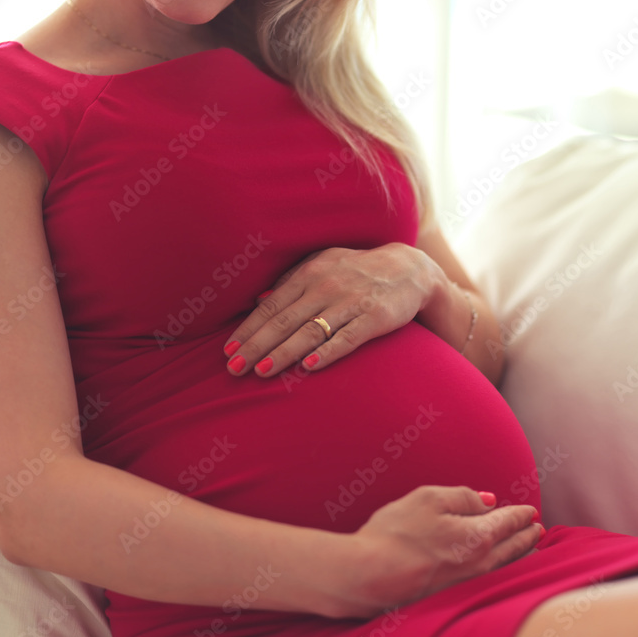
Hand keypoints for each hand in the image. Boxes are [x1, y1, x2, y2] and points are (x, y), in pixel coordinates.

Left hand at [223, 243, 442, 376]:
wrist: (409, 268)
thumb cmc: (357, 270)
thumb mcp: (323, 265)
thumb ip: (292, 282)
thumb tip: (258, 300)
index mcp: (309, 274)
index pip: (271, 305)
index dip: (249, 329)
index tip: (228, 350)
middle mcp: (326, 286)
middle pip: (284, 320)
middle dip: (256, 345)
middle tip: (234, 368)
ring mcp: (350, 302)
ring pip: (310, 331)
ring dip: (283, 353)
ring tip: (262, 371)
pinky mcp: (374, 317)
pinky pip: (347, 338)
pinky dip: (327, 352)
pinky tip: (309, 367)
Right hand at [331, 486, 542, 617]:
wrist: (371, 576)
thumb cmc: (396, 533)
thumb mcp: (428, 499)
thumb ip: (462, 497)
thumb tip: (488, 502)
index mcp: (477, 536)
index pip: (508, 522)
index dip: (521, 514)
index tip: (530, 511)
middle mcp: (479, 564)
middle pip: (512, 548)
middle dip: (527, 536)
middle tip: (537, 529)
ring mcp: (468, 584)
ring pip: (504, 567)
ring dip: (519, 555)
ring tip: (528, 549)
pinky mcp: (455, 596)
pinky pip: (490, 579)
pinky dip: (503, 569)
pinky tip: (498, 567)